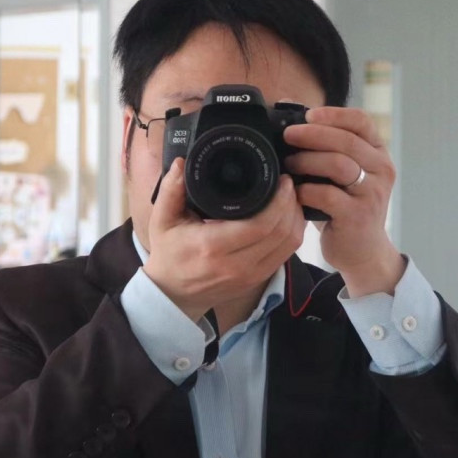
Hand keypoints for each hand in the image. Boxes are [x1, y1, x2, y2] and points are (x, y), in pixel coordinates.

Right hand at [143, 159, 305, 321]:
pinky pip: (285, 255)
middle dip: (290, 205)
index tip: (281, 180)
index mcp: (212, 247)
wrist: (174, 293)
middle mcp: (236, 265)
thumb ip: (170, 191)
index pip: (259, 225)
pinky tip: (288, 217)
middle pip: (280, 233)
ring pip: (288, 244)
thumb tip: (181, 164)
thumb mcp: (162, 221)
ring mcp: (250, 276)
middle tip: (288, 184)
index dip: (278, 201)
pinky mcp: (257, 280)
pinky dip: (292, 234)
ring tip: (290, 198)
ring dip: (295, 219)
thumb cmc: (169, 254)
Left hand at [283, 107, 404, 296]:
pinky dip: (307, 189)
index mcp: (377, 152)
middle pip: (347, 140)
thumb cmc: (344, 206)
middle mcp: (381, 169)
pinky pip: (329, 195)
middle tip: (288, 136)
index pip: (361, 121)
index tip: (308, 114)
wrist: (362, 250)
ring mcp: (372, 193)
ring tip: (289, 163)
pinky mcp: (358, 215)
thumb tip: (288, 111)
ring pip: (339, 165)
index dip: (334, 114)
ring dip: (308, 160)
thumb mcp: (339, 174)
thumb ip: (324, 147)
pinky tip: (295, 191)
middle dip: (313, 134)